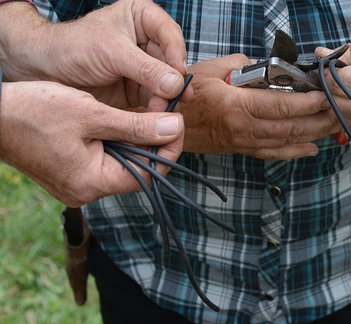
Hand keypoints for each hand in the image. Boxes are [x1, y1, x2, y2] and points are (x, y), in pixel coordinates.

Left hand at [0, 0, 191, 107]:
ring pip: (168, 82)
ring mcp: (145, 66)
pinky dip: (158, 107)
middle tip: (179, 98)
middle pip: (172, 61)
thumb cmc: (73, 48)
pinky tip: (158, 115)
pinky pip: (156, 98)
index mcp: (142, 18)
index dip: (177, 54)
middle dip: (174, 81)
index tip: (179, 73)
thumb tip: (176, 84)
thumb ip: (146, 69)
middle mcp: (147, 41)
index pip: (170, 34)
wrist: (45, 71)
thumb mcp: (111, 53)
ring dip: (168, 97)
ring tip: (165, 110)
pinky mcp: (139, 88)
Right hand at [0, 81, 183, 206]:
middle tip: (165, 113)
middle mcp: (86, 190)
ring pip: (122, 162)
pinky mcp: (70, 172)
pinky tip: (121, 121)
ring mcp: (77, 183)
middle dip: (154, 141)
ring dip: (136, 138)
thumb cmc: (34, 111)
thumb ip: (136, 125)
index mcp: (92, 183)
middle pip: (137, 169)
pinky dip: (117, 141)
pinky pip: (104, 159)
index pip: (149, 173)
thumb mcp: (92, 114)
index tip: (178, 121)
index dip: (169, 147)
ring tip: (146, 113)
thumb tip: (174, 128)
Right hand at [174, 54, 338, 159]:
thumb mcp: (213, 69)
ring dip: (312, 135)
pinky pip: (272, 154)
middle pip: (289, 127)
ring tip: (332, 126)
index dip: (306, 102)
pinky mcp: (242, 149)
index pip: (280, 106)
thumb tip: (267, 66)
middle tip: (337, 110)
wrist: (170, 123)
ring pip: (285, 142)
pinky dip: (294, 152)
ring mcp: (243, 142)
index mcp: (237, 106)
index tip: (324, 95)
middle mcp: (243, 128)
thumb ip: (244, 65)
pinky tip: (311, 149)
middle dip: (317, 120)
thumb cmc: (188, 94)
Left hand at [315, 32, 350, 134]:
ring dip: (337, 102)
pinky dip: (348, 112)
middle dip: (329, 89)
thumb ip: (350, 51)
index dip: (327, 74)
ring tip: (345, 86)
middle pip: (338, 102)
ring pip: (343, 117)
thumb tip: (321, 56)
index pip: (340, 82)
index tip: (327, 66)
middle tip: (331, 76)